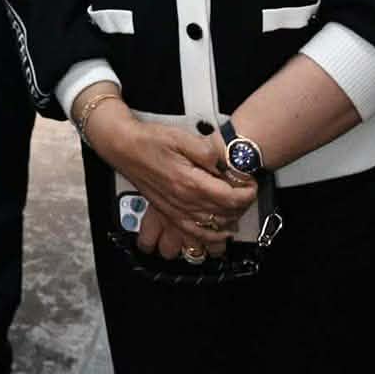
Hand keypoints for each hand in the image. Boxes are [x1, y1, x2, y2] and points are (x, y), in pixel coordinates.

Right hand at [84, 105, 253, 254]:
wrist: (124, 147)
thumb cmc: (149, 141)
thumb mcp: (181, 136)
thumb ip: (206, 150)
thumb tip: (224, 162)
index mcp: (189, 182)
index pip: (229, 197)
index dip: (246, 192)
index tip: (251, 183)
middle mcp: (183, 201)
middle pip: (224, 214)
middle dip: (241, 204)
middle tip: (247, 191)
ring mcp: (176, 210)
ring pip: (212, 227)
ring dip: (230, 221)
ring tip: (238, 209)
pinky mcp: (169, 213)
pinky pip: (194, 233)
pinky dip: (210, 236)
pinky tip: (219, 233)